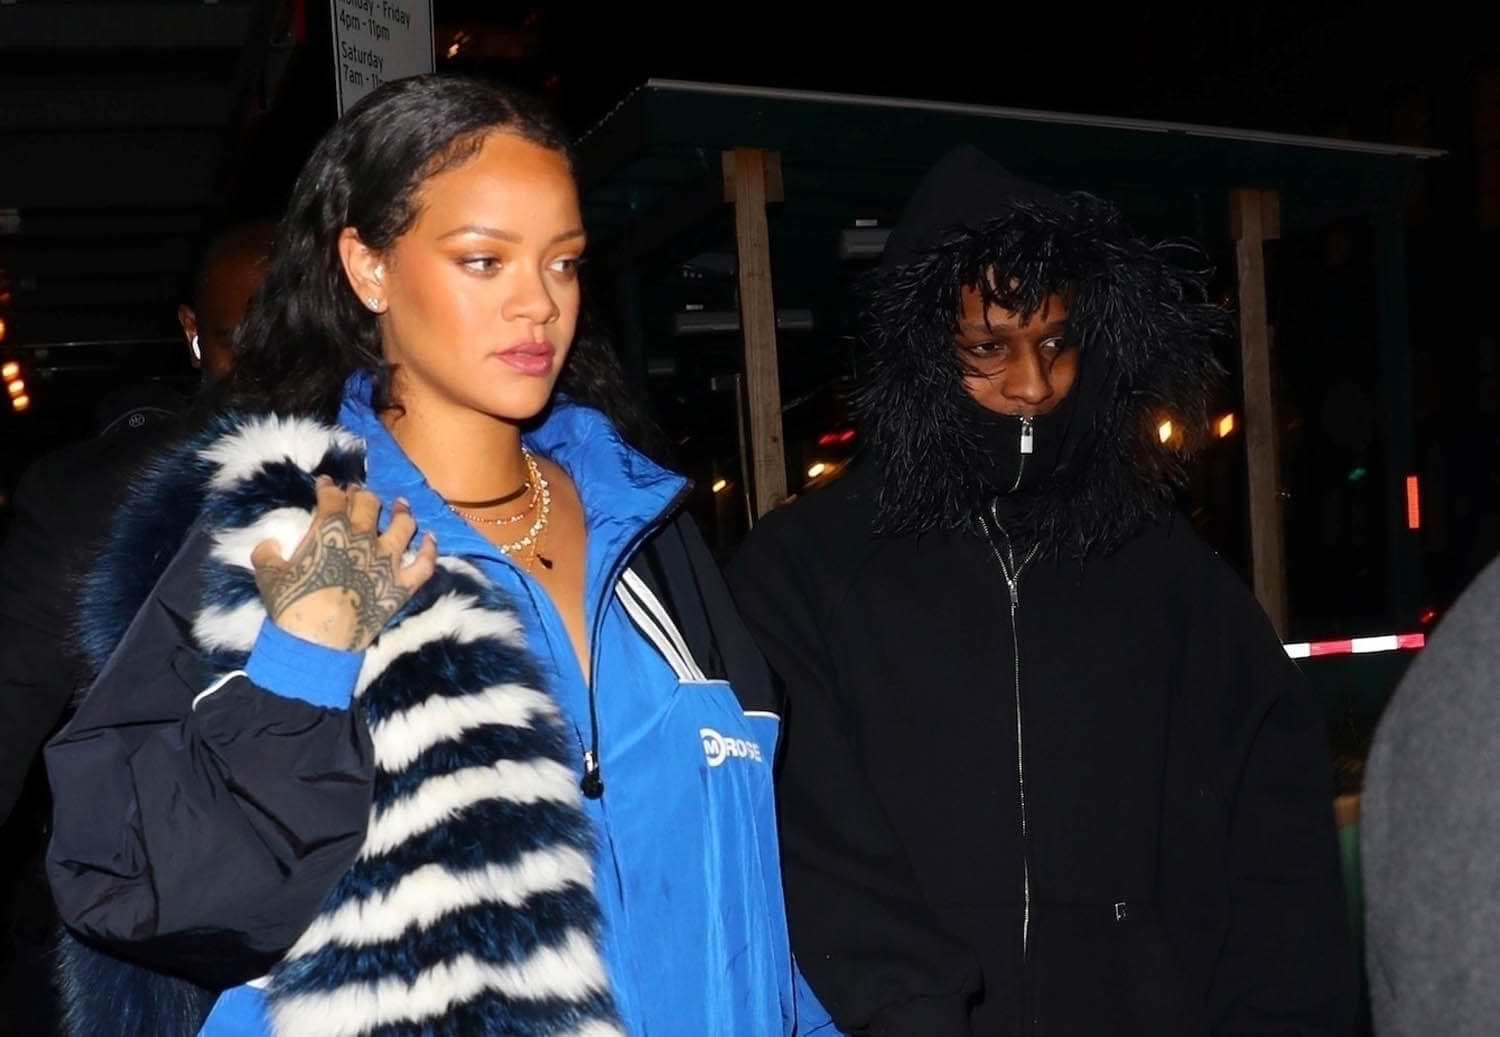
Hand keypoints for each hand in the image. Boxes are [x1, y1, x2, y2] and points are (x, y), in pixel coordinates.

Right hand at [250, 476, 437, 651]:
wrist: (316, 643)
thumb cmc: (291, 607)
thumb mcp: (268, 576)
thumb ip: (267, 554)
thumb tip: (269, 544)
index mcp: (329, 531)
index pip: (332, 498)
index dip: (329, 487)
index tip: (326, 483)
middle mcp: (362, 539)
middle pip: (368, 504)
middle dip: (362, 494)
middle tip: (358, 493)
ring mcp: (387, 561)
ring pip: (403, 525)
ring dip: (401, 511)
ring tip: (400, 504)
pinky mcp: (402, 585)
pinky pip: (424, 563)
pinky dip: (429, 549)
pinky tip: (431, 538)